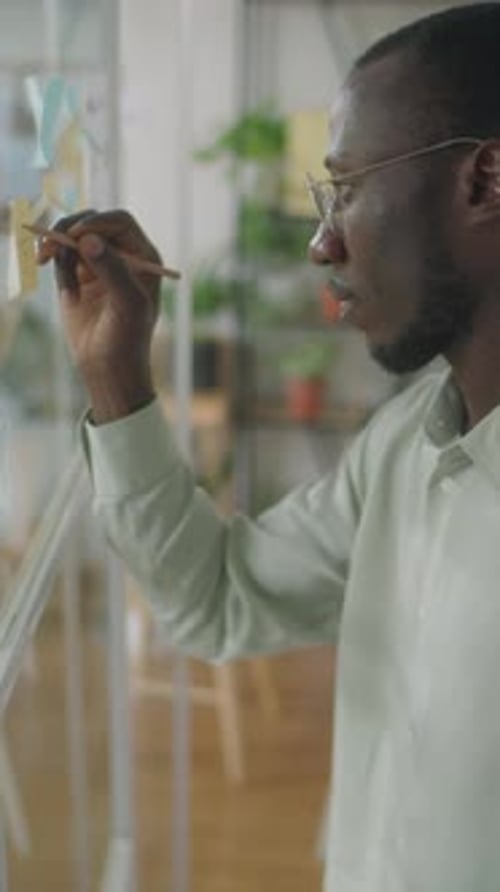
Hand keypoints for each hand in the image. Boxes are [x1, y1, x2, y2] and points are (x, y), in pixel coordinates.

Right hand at [37, 209, 161, 421]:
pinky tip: (64, 288)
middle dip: (69, 230)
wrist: (108, 368)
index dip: (97, 222)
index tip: (76, 236)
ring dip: (59, 248)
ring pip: (72, 237)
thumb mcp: (127, 305)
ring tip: (51, 268)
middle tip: (49, 245)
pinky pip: (62, 256)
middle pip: (92, 222)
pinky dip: (56, 264)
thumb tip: (88, 239)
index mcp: (143, 256)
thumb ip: (112, 270)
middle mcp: (122, 255)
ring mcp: (99, 263)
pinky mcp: (78, 275)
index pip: (119, 222)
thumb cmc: (127, 339)